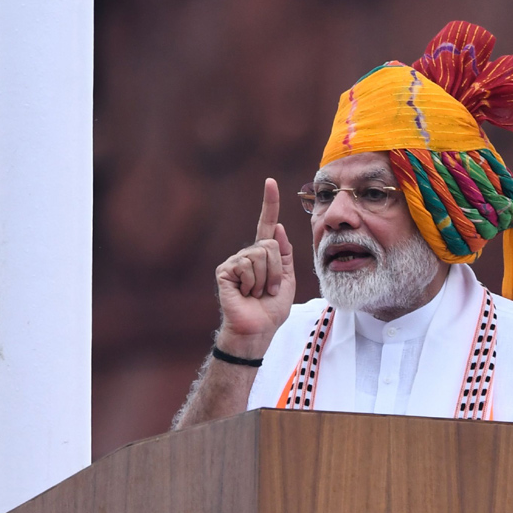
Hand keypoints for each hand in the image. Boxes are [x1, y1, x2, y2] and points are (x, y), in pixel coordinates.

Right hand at [214, 178, 296, 357]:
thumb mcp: (287, 280)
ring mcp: (235, 262)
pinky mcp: (225, 271)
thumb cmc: (271, 309)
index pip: (267, 224)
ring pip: (259, 255)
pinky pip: (246, 265)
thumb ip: (284, 255)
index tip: (271, 182)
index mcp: (263, 255)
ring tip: (257, 293)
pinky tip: (245, 294)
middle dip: (276, 270)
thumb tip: (277, 228)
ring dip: (265, 279)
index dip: (270, 203)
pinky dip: (252, 283)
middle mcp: (248, 254)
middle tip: (269, 289)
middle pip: (269, 245)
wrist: (258, 330)